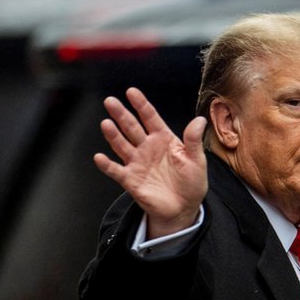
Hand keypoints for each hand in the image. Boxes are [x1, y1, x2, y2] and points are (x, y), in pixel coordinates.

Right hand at [94, 87, 207, 238]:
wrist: (183, 208)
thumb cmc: (192, 182)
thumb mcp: (196, 160)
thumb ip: (193, 141)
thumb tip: (200, 120)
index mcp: (163, 139)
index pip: (150, 117)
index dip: (141, 104)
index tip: (131, 91)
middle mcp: (147, 147)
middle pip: (131, 127)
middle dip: (121, 114)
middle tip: (110, 101)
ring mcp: (137, 163)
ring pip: (121, 145)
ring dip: (113, 135)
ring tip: (106, 123)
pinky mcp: (130, 180)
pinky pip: (116, 171)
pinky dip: (107, 165)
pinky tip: (99, 157)